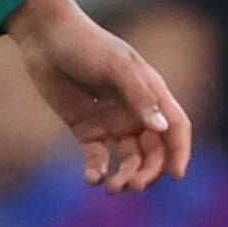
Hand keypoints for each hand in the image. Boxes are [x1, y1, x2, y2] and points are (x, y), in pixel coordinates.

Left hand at [8, 0, 191, 191]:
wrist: (47, 38)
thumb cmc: (87, 45)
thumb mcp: (116, 67)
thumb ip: (139, 97)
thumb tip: (161, 128)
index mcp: (151, 93)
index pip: (175, 127)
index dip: (180, 151)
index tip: (176, 175)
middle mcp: (136, 112)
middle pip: (154, 151)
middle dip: (148, 172)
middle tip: (133, 186)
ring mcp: (112, 122)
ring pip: (128, 160)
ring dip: (125, 176)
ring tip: (113, 188)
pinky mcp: (87, 130)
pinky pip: (98, 158)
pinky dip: (97, 172)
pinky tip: (92, 179)